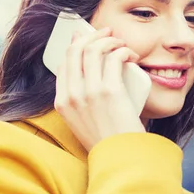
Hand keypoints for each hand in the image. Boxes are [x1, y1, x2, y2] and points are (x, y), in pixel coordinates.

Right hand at [54, 27, 145, 151]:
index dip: (77, 44)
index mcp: (62, 102)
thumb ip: (84, 98)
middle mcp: (71, 95)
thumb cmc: (109, 139)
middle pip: (75, 50)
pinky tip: (131, 55)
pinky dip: (123, 50)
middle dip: (92, 36)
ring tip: (122, 44)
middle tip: (109, 34)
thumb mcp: (85, 120)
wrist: (121, 158)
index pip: (64, 62)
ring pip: (93, 49)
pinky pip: (114, 58)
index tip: (91, 38)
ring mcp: (89, 93)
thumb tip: (92, 69)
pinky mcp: (109, 92)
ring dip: (110, 40)